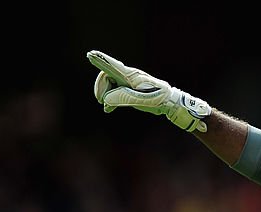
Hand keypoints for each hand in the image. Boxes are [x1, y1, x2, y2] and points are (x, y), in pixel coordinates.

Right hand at [86, 50, 210, 132]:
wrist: (170, 102)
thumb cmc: (159, 99)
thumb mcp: (143, 100)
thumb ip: (125, 98)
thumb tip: (107, 100)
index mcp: (132, 76)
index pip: (113, 66)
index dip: (101, 61)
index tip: (90, 54)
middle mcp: (128, 76)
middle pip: (107, 75)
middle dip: (100, 87)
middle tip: (99, 100)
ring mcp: (128, 82)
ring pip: (109, 84)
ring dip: (105, 94)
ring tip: (105, 106)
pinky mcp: (129, 89)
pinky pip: (114, 91)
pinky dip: (109, 99)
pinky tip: (108, 108)